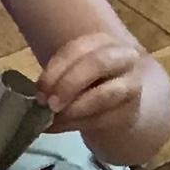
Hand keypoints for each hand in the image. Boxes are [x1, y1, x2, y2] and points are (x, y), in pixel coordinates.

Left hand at [36, 32, 152, 138]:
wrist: (115, 108)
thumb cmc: (89, 84)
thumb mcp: (72, 73)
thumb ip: (58, 78)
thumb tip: (38, 96)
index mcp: (103, 42)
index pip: (78, 48)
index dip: (56, 69)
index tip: (39, 90)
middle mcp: (123, 57)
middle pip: (97, 63)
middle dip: (69, 84)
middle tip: (49, 104)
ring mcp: (131, 85)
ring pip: (104, 95)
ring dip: (74, 109)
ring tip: (53, 118)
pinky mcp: (130, 112)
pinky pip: (102, 118)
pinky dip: (76, 124)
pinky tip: (58, 127)